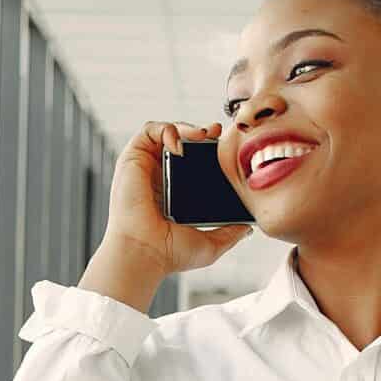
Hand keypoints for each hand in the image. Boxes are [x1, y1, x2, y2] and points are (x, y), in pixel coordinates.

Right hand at [106, 119, 253, 276]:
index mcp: (176, 191)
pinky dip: (166, 129)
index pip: (194, 160)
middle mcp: (159, 176)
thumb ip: (231, 233)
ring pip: (167, 131)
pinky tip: (180, 144)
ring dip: (186, 127)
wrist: (145, 254)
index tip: (227, 145)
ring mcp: (145, 167)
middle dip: (202, 132)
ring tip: (202, 135)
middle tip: (218, 133)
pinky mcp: (132, 159)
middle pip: (183, 141)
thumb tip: (248, 226)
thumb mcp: (211, 244)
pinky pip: (149, 131)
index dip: (210, 148)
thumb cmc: (169, 253)